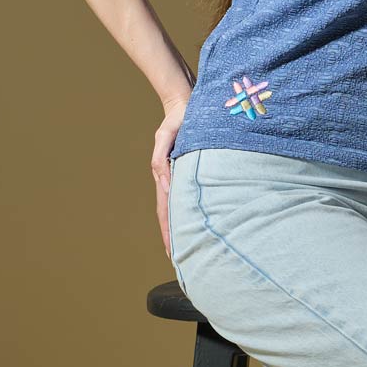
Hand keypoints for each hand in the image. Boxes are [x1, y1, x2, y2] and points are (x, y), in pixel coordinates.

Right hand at [151, 96, 188, 257]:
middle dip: (177, 239)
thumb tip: (165, 184)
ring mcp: (184, 176)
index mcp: (165, 176)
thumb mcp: (166, 137)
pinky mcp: (196, 169)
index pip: (167, 211)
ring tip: (194, 248)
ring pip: (185, 208)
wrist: (187, 105)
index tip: (171, 253)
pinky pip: (196, 195)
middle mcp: (174, 180)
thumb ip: (162, 159)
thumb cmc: (177, 120)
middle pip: (174, 215)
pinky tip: (205, 222)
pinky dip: (198, 211)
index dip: (169, 233)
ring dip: (187, 228)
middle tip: (183, 262)